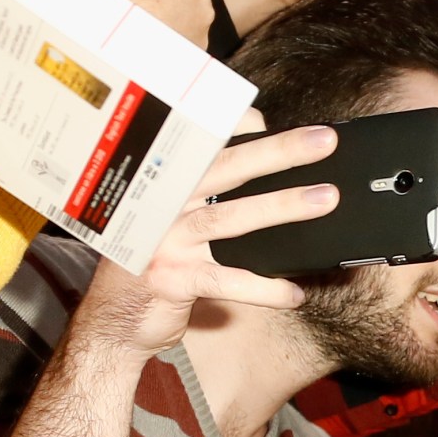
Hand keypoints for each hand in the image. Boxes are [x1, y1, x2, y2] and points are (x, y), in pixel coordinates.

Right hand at [76, 128, 338, 358]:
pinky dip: (264, 288)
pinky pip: (226, 281)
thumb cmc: (152, 260)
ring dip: (282, 207)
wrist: (111, 320)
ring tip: (325, 199)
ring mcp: (165, 241)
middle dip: (278, 152)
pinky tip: (294, 293)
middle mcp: (162, 203)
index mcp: (164, 181)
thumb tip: (263, 158)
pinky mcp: (173, 280)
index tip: (270, 116)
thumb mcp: (170, 217)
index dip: (237, 124)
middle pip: (226, 169)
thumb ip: (205, 190)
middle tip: (323, 141)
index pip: (203, 140)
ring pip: (230, 218)